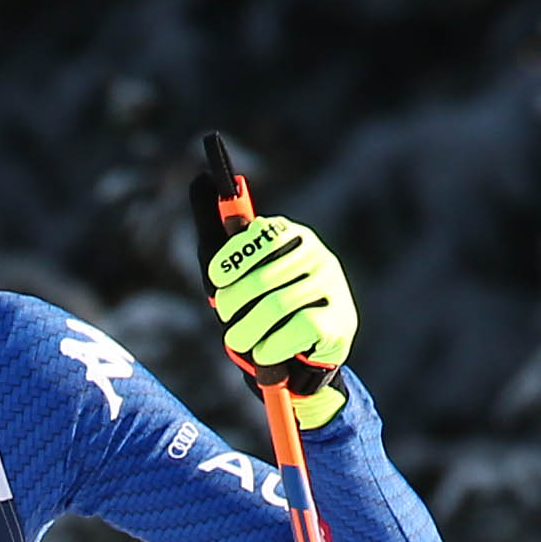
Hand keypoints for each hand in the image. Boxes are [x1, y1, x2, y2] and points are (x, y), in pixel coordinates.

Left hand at [204, 212, 356, 426]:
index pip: (262, 236)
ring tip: (239, 340)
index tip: (216, 279)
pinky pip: (296, 330)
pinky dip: (270, 347)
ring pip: (276, 306)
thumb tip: (200, 180)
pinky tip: (265, 353)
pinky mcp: (340, 320)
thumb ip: (218, 235)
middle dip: (233, 302)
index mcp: (292, 237)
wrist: (300, 360)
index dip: (233, 259)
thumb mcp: (235, 273)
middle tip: (225, 317)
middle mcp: (316, 255)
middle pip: (264, 277)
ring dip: (247, 331)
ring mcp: (331, 287)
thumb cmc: (260, 310)